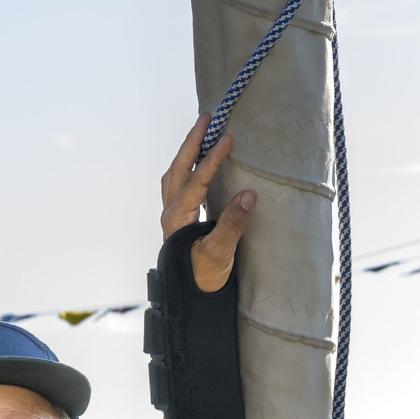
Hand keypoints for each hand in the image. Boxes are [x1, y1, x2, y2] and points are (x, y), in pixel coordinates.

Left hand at [161, 113, 255, 293]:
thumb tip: (249, 195)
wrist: (191, 301)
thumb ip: (232, 225)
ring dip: (188, 151)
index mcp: (177, 220)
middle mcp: (171, 214)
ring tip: (203, 130)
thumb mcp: (220, 255)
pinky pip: (180, 183)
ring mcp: (173, 216)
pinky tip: (200, 160)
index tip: (227, 138)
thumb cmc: (204, 280)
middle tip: (207, 117)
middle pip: (178, 169)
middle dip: (192, 142)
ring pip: (176, 175)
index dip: (211, 159)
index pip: (194, 181)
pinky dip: (189, 166)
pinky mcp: (180, 220)